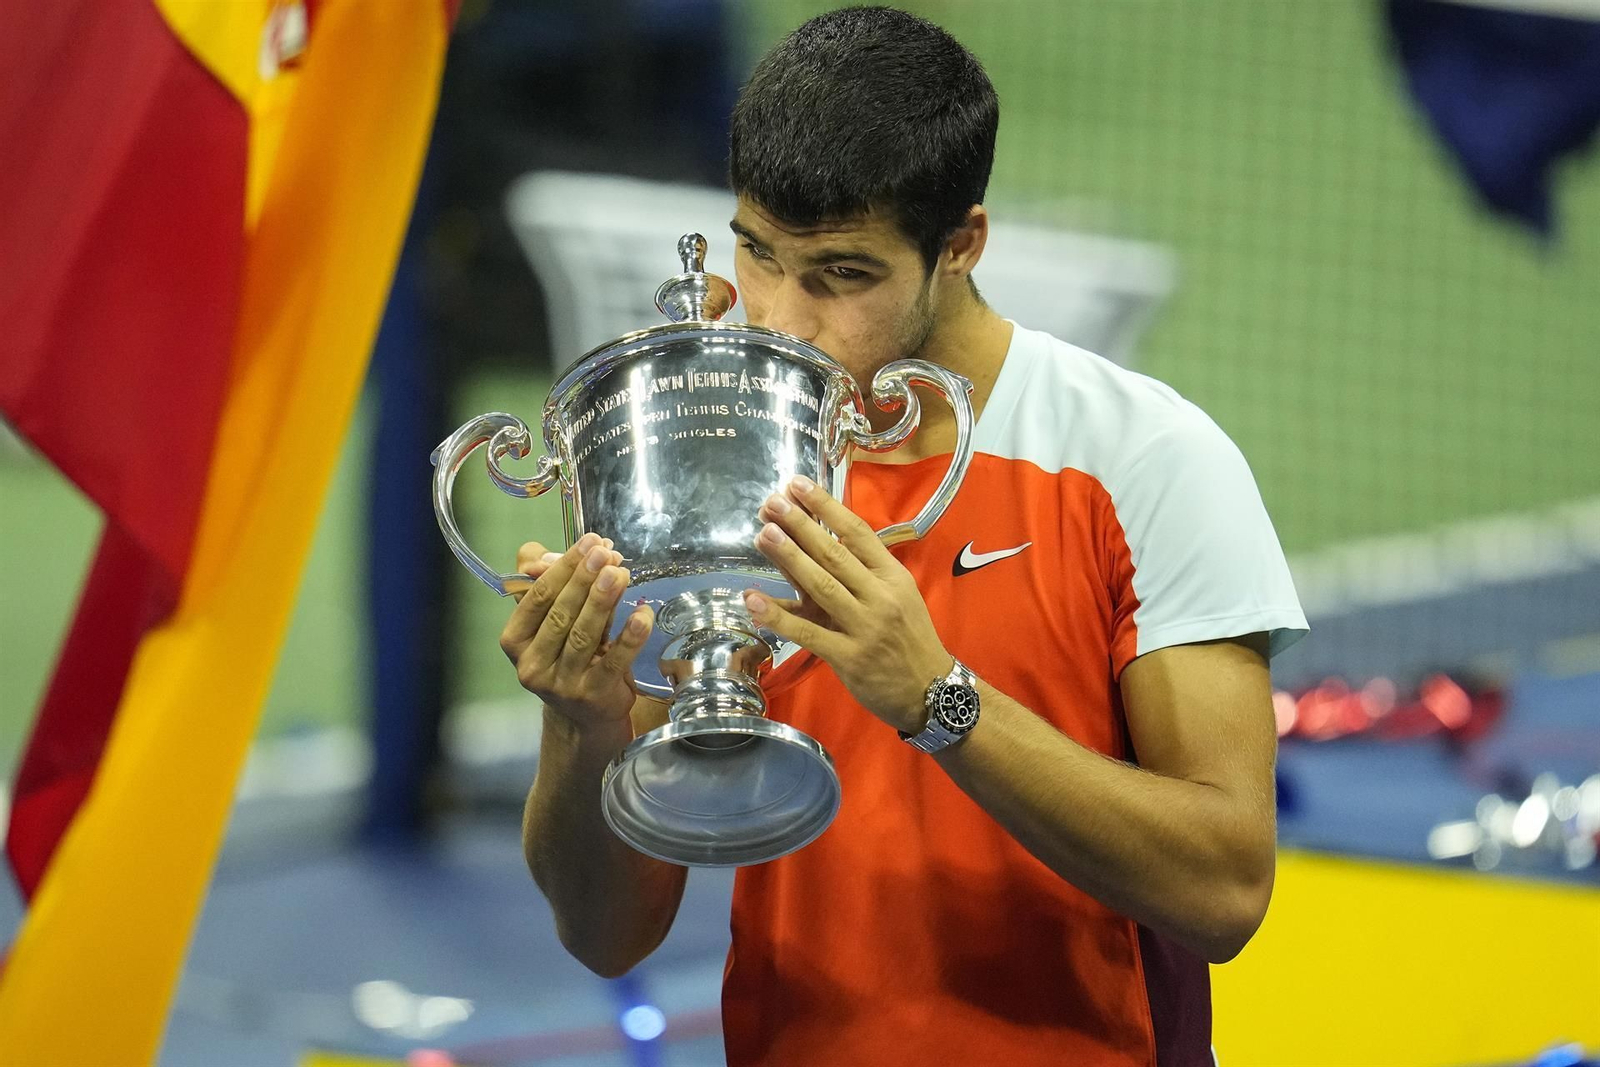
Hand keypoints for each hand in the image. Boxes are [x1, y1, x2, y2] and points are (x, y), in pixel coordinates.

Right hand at [500, 532, 654, 730]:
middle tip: (605, 552)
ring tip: (620, 573)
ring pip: (583, 635)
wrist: (586, 713)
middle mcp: (532, 664)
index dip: (563, 567)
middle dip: (584, 579)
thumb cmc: (568, 655)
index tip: (588, 543)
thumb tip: (558, 552)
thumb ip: (554, 585)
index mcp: (515, 640)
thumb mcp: (554, 621)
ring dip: (603, 601)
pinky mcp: (592, 695)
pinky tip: (643, 614)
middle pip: (560, 614)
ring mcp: (561, 684)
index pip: (537, 597)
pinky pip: (614, 661)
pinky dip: (630, 636)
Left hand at [744, 476, 951, 731]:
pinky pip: (807, 633)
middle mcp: (880, 596)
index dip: (825, 507)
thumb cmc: (908, 637)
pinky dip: (778, 616)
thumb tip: (816, 538)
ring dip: (789, 558)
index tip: (798, 484)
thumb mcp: (897, 596)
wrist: (931, 690)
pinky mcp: (848, 658)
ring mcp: (864, 627)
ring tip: (763, 533)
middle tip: (771, 502)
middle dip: (800, 525)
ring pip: (821, 586)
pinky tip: (752, 599)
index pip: (857, 532)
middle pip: (834, 554)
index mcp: (892, 576)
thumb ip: (861, 571)